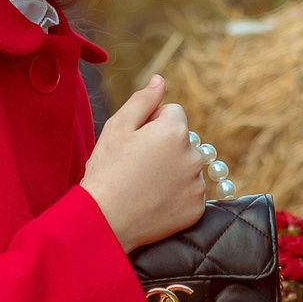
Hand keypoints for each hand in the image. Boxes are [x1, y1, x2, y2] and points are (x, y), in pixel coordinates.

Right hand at [82, 75, 204, 250]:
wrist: (105, 220)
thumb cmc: (107, 171)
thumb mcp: (117, 128)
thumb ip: (143, 100)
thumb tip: (160, 80)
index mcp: (175, 131)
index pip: (173, 112)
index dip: (150, 124)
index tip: (135, 142)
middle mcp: (194, 155)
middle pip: (182, 139)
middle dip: (164, 146)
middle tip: (136, 165)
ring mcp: (197, 184)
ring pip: (186, 166)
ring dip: (171, 170)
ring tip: (144, 184)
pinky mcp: (197, 208)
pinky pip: (189, 192)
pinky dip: (176, 195)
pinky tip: (153, 200)